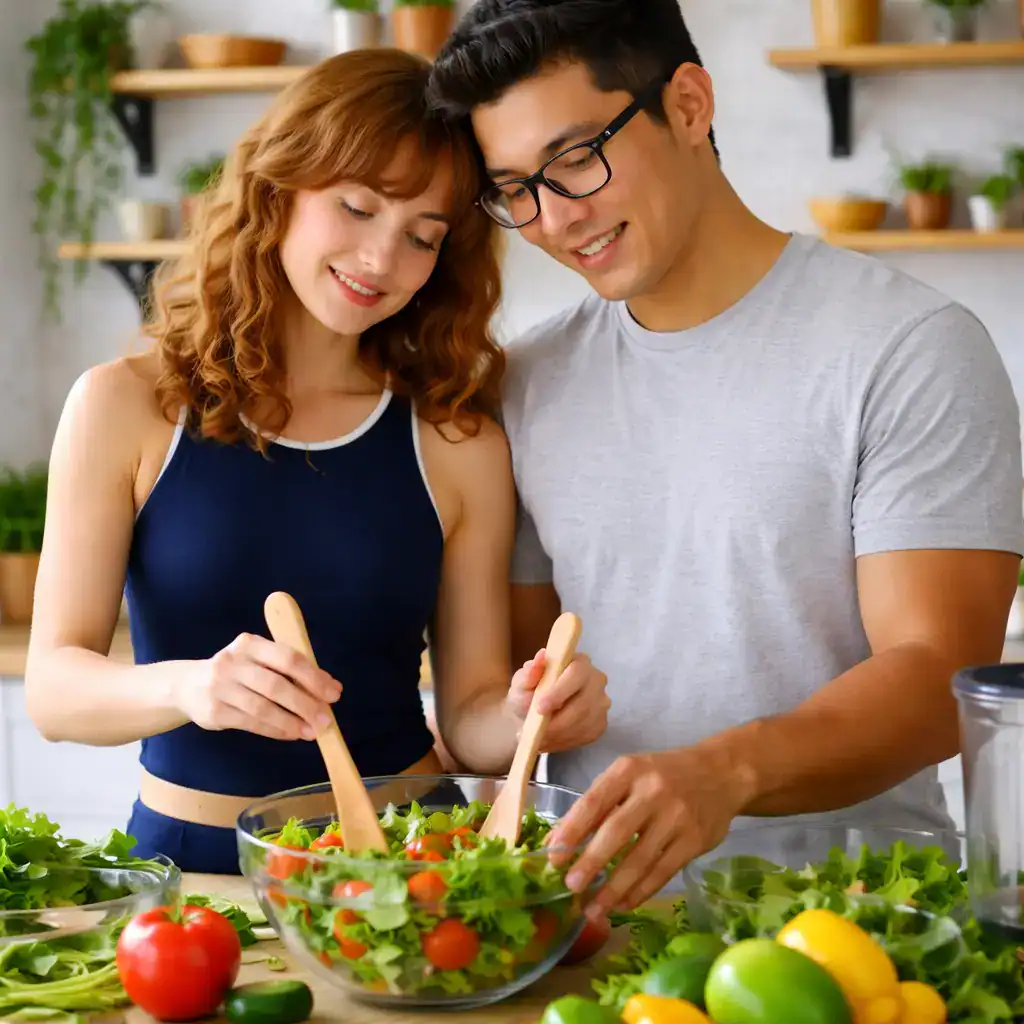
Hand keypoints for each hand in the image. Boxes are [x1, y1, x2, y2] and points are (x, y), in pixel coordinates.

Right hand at [176, 632, 342, 740]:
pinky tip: (291, 734)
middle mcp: (233, 662)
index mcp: (251, 644)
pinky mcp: (215, 711)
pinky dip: (276, 730)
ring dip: (292, 721)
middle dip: (306, 703)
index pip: (288, 658)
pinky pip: (252, 723)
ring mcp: (221, 687)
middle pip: (276, 685)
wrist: (186, 685)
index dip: (314, 677)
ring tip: (312, 731)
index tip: (333, 694)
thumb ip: (291, 670)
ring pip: (264, 707)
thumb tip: (330, 687)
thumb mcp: (259, 661)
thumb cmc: (237, 673)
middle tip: (326, 719)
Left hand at [505, 649, 609, 752]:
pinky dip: (565, 741)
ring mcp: (601, 703)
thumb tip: (541, 656)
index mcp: (578, 662)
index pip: (577, 673)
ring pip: (585, 722)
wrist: (531, 715)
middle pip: (584, 702)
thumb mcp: (521, 683)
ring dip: (560, 734)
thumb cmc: (528, 693)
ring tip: (538, 739)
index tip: (540, 707)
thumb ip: (529, 673)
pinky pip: (586, 735)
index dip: (560, 691)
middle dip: (559, 721)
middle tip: (537, 732)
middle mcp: (596, 680)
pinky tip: (550, 740)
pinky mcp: (600, 723)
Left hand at [545, 744, 754, 917]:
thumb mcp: (629, 775)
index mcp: (629, 770)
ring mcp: (676, 817)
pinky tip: (624, 904)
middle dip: (591, 863)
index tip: (553, 857)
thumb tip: (558, 842)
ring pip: (640, 859)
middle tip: (571, 887)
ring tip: (594, 909)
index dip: (571, 830)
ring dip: (614, 888)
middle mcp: (652, 791)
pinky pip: (663, 871)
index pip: (594, 801)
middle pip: (616, 832)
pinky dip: (641, 891)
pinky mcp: (695, 841)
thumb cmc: (663, 775)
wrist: (721, 773)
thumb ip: (597, 804)